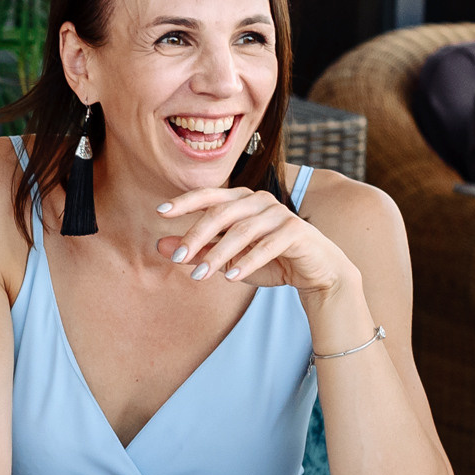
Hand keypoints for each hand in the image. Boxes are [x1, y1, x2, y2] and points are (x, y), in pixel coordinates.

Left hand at [155, 186, 357, 296]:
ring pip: (241, 231)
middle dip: (196, 236)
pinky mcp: (296, 231)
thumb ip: (198, 250)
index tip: (159, 211)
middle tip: (177, 259)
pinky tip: (230, 278)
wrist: (315, 272)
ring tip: (199, 276)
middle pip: (220, 213)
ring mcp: (279, 213)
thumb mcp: (228, 258)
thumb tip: (161, 246)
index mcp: (241, 200)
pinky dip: (247, 262)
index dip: (184, 202)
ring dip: (218, 255)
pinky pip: (267, 245)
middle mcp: (259, 200)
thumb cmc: (268, 260)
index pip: (208, 196)